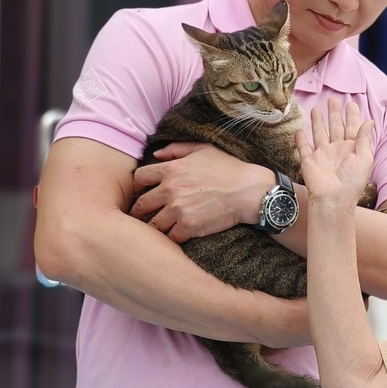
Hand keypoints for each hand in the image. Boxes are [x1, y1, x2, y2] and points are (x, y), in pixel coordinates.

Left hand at [130, 142, 272, 242]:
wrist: (249, 191)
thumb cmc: (229, 169)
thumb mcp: (203, 150)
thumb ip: (176, 149)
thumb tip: (156, 153)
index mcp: (171, 170)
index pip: (138, 178)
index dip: (137, 187)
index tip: (141, 193)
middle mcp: (170, 190)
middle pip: (141, 205)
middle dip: (140, 211)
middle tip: (143, 216)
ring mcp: (178, 210)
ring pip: (153, 224)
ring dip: (155, 227)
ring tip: (158, 229)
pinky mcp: (189, 227)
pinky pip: (170, 237)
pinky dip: (172, 238)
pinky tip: (177, 235)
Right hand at [296, 100, 373, 207]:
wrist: (333, 198)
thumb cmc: (352, 182)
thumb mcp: (364, 158)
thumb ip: (363, 139)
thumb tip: (369, 121)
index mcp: (352, 149)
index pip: (352, 128)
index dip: (352, 116)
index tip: (351, 103)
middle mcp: (337, 150)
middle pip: (335, 127)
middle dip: (334, 113)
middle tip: (333, 99)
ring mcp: (322, 155)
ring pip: (319, 133)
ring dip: (318, 121)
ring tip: (316, 108)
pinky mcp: (309, 160)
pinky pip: (304, 147)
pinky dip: (300, 139)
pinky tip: (299, 130)